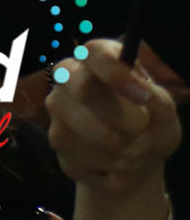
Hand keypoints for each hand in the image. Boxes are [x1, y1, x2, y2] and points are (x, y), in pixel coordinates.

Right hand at [47, 39, 181, 196]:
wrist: (136, 160)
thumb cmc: (150, 125)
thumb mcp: (164, 112)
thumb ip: (158, 100)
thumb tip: (144, 94)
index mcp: (97, 61)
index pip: (94, 53)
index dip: (116, 73)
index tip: (143, 95)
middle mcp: (68, 79)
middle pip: (81, 90)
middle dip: (120, 118)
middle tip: (143, 130)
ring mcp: (58, 111)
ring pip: (78, 130)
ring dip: (119, 150)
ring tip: (137, 152)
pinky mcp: (57, 142)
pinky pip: (79, 159)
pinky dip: (109, 169)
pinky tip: (120, 166)